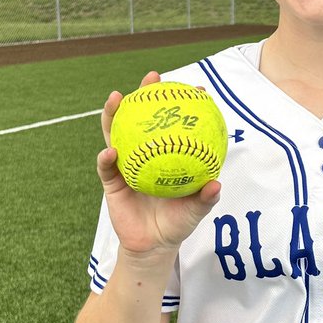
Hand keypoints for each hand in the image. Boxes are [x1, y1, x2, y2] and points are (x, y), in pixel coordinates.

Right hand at [96, 71, 220, 254]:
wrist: (153, 245)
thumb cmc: (177, 223)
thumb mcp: (195, 211)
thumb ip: (204, 199)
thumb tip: (216, 184)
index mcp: (167, 154)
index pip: (175, 124)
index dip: (184, 104)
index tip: (196, 89)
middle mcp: (146, 152)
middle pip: (143, 118)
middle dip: (145, 94)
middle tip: (151, 78)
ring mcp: (126, 163)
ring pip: (117, 133)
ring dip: (114, 114)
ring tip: (116, 97)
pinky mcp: (111, 181)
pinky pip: (107, 167)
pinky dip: (107, 158)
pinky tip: (111, 151)